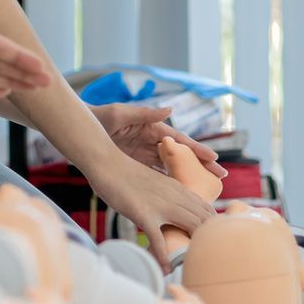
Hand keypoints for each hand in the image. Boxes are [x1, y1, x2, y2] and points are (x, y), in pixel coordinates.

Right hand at [88, 156, 218, 267]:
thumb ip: (165, 194)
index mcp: (178, 188)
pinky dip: (163, 255)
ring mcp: (161, 205)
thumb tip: (169, 210)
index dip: (213, 226)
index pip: (206, 209)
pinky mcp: (144, 214)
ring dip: (192, 247)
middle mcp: (175, 196)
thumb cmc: (126, 174)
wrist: (108, 163)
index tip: (212, 241)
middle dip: (208, 239)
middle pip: (203, 220)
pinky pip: (158, 239)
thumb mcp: (153, 182)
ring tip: (194, 264)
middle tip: (207, 257)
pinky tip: (166, 268)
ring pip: (189, 226)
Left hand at [90, 103, 226, 177]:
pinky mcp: (137, 166)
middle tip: (221, 177)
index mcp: (153, 129)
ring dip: (189, 177)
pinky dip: (170, 184)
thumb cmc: (101, 117)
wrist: (82, 132)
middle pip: (182, 157)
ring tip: (206, 189)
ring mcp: (146, 155)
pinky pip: (157, 176)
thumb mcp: (121, 113)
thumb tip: (169, 107)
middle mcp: (153, 142)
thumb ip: (144, 113)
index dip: (197, 150)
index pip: (180, 141)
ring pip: (173, 168)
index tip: (214, 158)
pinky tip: (181, 195)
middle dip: (201, 166)